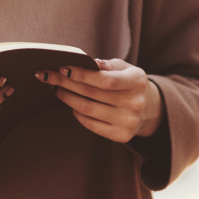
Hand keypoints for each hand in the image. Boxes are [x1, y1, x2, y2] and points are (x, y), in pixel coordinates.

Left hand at [36, 58, 162, 143]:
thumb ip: (107, 65)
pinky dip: (77, 113)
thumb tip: (88, 62)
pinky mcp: (120, 136)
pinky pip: (90, 124)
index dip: (82, 74)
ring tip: (57, 89)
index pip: (105, 79)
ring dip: (67, 98)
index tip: (63, 68)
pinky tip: (71, 104)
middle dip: (66, 83)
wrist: (150, 109)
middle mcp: (135, 103)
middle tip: (49, 76)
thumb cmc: (130, 84)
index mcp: (137, 81)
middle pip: (92, 93)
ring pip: (87, 109)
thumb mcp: (125, 68)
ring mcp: (128, 121)